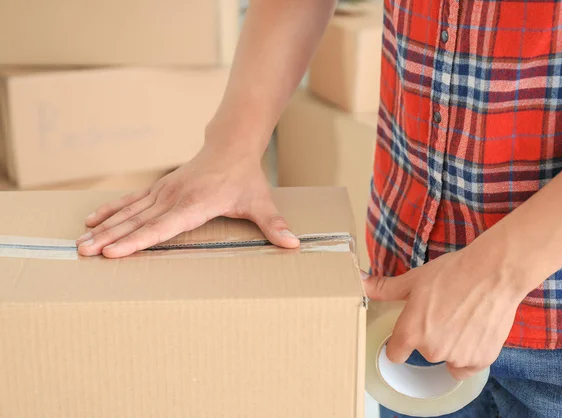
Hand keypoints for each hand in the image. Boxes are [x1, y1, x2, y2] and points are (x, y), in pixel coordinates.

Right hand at [76, 141, 298, 257]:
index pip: (163, 227)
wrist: (231, 145)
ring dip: (105, 227)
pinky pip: (131, 200)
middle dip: (110, 239)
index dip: (138, 240)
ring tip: (81, 242)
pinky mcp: (160, 187)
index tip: (114, 252)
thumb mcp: (261, 201)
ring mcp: (164, 191)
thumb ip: (273, 225)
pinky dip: (112, 209)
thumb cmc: (245, 177)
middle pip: (138, 221)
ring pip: (130, 211)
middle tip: (84, 253)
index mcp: (196, 205)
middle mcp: (175, 197)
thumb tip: (294, 244)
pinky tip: (94, 219)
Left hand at [362, 246, 524, 380]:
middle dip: (430, 336)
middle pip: (423, 352)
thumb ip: (385, 288)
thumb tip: (360, 281)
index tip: (407, 333)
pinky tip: (473, 331)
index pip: (395, 354)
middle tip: (442, 313)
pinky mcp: (480, 360)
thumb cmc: (451, 272)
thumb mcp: (414, 279)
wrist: (493, 273)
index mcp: (411, 332)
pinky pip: (467, 366)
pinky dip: (469, 353)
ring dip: (451, 344)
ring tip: (461, 318)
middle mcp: (431, 350)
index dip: (399, 344)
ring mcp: (457, 357)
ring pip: (446, 357)